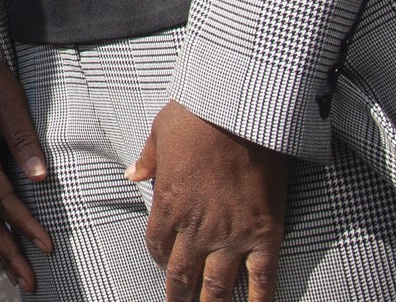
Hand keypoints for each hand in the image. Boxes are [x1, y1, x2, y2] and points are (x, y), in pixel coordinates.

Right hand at [0, 49, 56, 292]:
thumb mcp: (9, 102)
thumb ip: (23, 140)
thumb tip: (40, 179)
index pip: (2, 198)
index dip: (25, 224)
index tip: (48, 247)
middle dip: (8, 254)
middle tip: (30, 284)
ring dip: (0, 249)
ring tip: (19, 279)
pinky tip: (7, 245)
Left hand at [127, 99, 288, 301]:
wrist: (241, 112)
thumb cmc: (197, 116)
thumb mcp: (160, 132)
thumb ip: (148, 159)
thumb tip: (131, 174)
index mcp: (168, 206)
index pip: (157, 246)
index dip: (159, 258)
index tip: (164, 263)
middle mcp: (197, 229)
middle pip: (182, 275)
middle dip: (178, 296)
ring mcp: (231, 236)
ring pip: (217, 286)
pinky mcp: (264, 234)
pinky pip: (263, 278)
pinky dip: (260, 300)